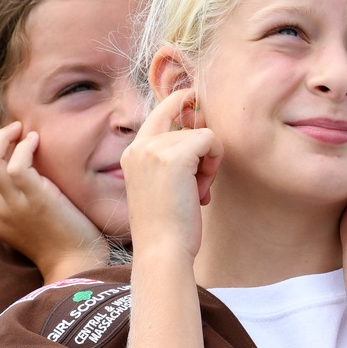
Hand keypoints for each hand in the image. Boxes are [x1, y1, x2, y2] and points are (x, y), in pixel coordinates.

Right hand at [0, 121, 106, 281]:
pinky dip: (24, 146)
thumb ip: (16, 197)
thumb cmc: (62, 239)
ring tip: (20, 131)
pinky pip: (16, 165)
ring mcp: (13, 207)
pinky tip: (36, 142)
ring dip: (2, 137)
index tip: (4, 138)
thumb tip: (16, 161)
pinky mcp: (35, 201)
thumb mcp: (29, 219)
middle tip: (10, 130)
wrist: (78, 265)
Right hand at [121, 88, 222, 260]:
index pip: (160, 112)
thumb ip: (170, 160)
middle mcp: (139, 146)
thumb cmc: (166, 227)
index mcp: (132, 153)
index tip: (195, 96)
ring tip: (196, 195)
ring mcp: (155, 149)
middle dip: (200, 152)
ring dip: (208, 165)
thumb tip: (200, 129)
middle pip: (186, 124)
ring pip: (201, 134)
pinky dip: (214, 163)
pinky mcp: (175, 156)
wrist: (161, 251)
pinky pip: (210, 140)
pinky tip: (202, 191)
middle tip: (199, 184)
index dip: (180, 102)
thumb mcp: (160, 185)